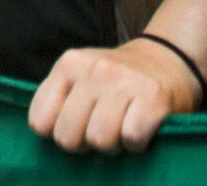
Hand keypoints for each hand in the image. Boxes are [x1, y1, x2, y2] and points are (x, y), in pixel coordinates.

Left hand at [28, 37, 202, 153]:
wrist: (167, 61)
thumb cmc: (115, 82)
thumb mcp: (79, 78)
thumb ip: (58, 100)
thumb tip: (44, 134)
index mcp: (68, 64)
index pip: (39, 121)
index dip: (56, 133)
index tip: (74, 126)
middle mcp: (94, 68)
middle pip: (67, 137)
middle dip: (83, 144)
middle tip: (99, 130)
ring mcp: (124, 80)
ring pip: (99, 140)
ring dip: (111, 145)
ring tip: (119, 129)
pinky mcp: (152, 96)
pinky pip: (131, 138)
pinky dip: (135, 144)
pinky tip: (139, 129)